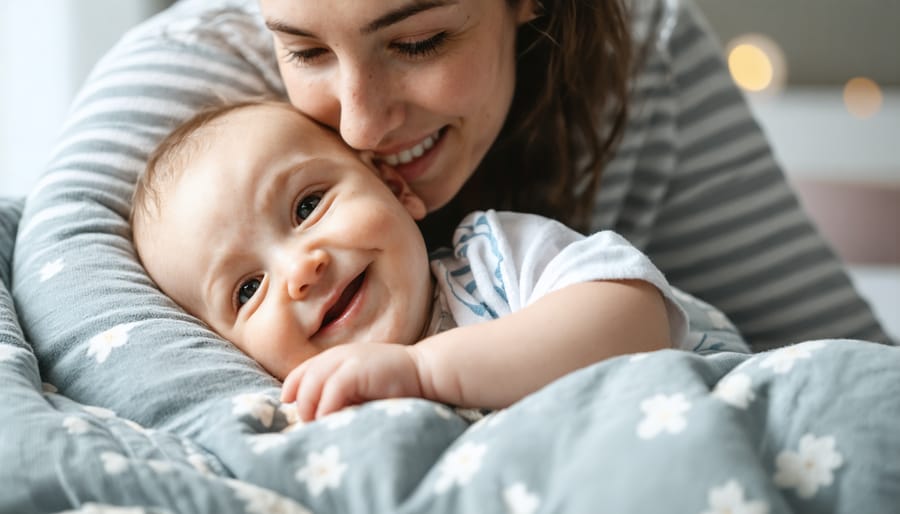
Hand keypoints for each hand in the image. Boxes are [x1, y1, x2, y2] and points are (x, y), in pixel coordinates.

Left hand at [280, 342, 423, 421]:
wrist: (425, 371)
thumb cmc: (395, 384)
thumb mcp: (363, 383)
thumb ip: (342, 391)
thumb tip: (318, 413)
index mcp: (338, 357)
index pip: (303, 371)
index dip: (292, 388)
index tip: (289, 405)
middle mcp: (339, 355)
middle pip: (304, 377)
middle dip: (300, 402)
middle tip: (306, 423)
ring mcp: (348, 359)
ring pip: (313, 382)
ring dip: (310, 406)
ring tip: (316, 424)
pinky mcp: (358, 369)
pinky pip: (332, 389)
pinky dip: (326, 406)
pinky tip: (330, 419)